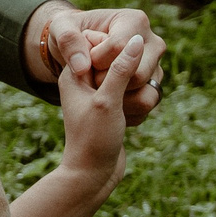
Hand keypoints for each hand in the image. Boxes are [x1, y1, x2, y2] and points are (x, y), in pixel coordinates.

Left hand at [33, 4, 165, 124]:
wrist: (77, 56)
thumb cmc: (69, 37)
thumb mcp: (60, 31)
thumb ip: (69, 43)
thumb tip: (83, 66)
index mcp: (134, 20)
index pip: (121, 48)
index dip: (97, 61)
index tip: (85, 59)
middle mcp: (152, 43)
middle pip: (137, 74)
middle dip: (106, 82)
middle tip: (90, 76)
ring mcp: (155, 66)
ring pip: (144, 94)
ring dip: (114, 98)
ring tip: (97, 87)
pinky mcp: (153, 86)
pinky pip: (144, 105)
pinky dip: (123, 108)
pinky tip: (106, 99)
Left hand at [55, 32, 139, 192]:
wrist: (92, 177)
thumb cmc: (93, 139)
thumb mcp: (106, 101)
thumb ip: (121, 69)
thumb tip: (139, 39)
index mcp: (76, 71)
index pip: (100, 41)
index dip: (114, 55)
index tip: (113, 80)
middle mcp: (88, 78)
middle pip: (121, 58)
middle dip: (128, 79)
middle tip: (116, 103)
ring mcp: (104, 92)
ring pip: (133, 76)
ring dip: (135, 94)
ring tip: (121, 115)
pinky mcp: (118, 104)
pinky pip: (137, 92)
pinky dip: (138, 104)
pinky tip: (128, 122)